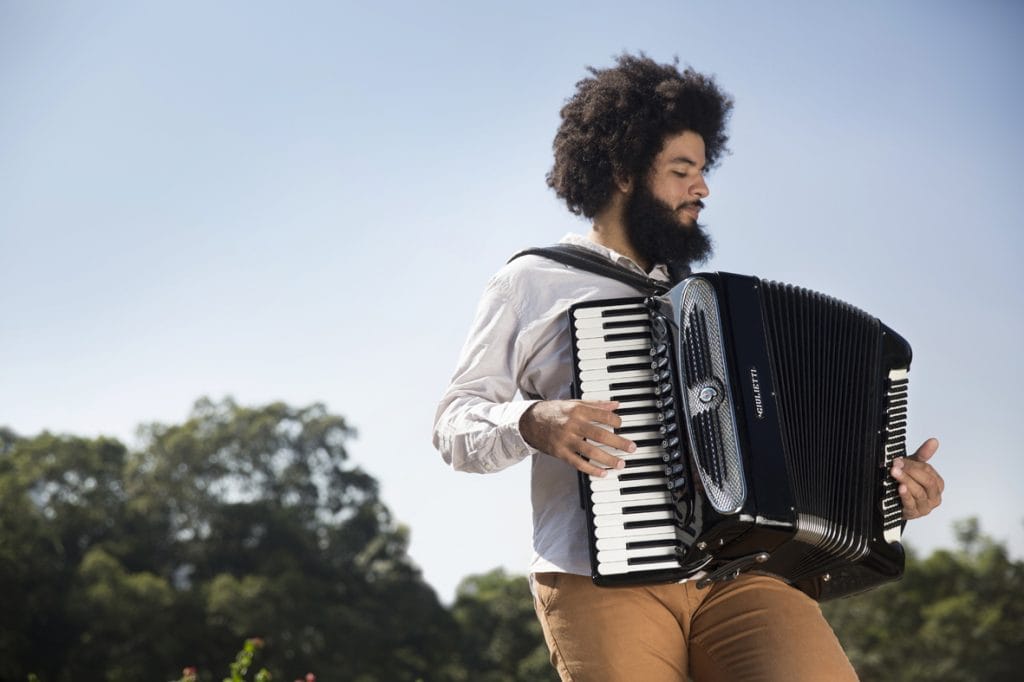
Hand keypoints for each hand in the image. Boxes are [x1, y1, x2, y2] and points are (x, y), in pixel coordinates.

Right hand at [520, 400, 635, 475]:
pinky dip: (591, 469)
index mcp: (577, 410)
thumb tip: (616, 405)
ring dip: (608, 459)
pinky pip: (578, 463)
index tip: (622, 425)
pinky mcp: (560, 453)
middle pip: (599, 434)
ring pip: (590, 451)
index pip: (602, 415)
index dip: (615, 420)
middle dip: (618, 442)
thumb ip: (596, 405)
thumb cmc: (554, 411)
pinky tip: (603, 473)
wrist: (529, 422)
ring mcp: (566, 440)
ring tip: (621, 463)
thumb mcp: (574, 403)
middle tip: (632, 448)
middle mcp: (572, 425)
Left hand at [893, 437, 943, 519]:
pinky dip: (906, 496)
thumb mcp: (913, 467)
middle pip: (926, 482)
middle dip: (910, 472)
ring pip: (918, 492)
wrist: (892, 501)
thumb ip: (923, 455)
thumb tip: (934, 440)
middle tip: (895, 465)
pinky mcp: (914, 514)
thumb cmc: (906, 481)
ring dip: (906, 481)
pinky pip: (911, 504)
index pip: (928, 472)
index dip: (913, 465)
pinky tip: (900, 488)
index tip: (898, 460)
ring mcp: (925, 507)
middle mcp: (935, 497)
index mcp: (937, 484)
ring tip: (895, 473)